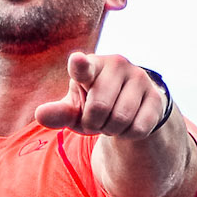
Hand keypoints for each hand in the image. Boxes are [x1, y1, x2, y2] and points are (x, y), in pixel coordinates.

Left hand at [35, 52, 169, 137]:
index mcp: (90, 65)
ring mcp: (139, 78)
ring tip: (112, 120)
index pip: (83, 67)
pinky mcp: (156, 96)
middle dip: (95, 124)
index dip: (80, 66)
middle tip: (98, 118)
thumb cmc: (93, 105)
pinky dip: (129, 135)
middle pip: (99, 109)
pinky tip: (129, 123)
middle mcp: (116, 64)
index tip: (78, 61)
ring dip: (112, 130)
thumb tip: (40, 115)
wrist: (130, 108)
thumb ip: (58, 113)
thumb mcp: (74, 111)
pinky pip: (138, 128)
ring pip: (120, 120)